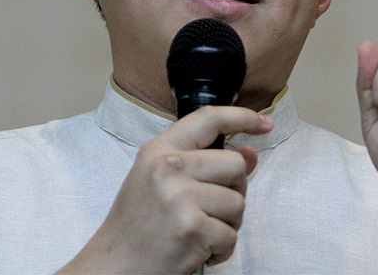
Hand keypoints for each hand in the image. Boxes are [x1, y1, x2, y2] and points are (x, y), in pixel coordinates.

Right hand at [58, 106, 271, 273]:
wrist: (114, 265)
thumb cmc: (138, 225)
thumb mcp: (161, 181)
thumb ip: (203, 163)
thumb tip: (250, 153)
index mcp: (159, 150)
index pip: (208, 119)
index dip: (242, 117)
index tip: (264, 124)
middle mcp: (169, 167)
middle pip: (235, 164)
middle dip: (234, 190)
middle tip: (209, 210)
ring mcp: (180, 197)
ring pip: (238, 202)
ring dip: (227, 224)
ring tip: (199, 231)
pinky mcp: (191, 227)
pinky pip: (231, 236)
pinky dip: (220, 250)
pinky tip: (198, 250)